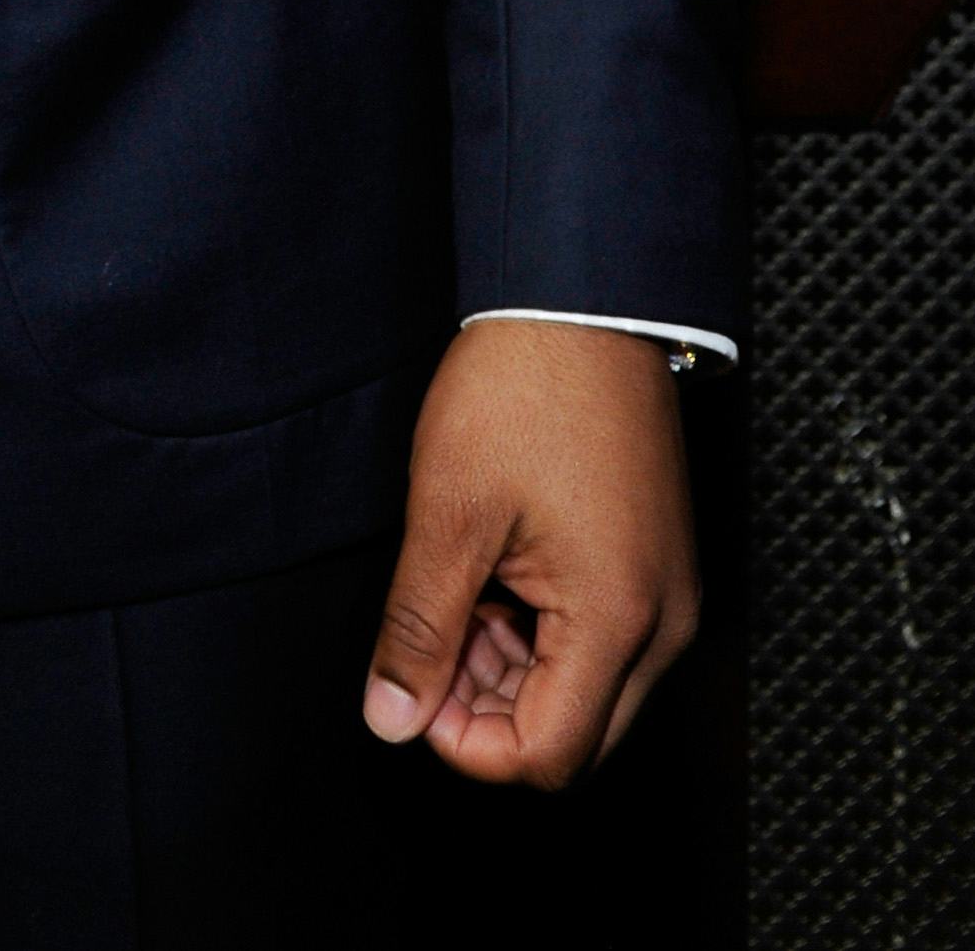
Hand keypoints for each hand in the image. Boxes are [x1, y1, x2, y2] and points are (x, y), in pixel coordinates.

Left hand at [364, 322, 698, 788]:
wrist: (579, 303)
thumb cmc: (522, 390)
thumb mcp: (448, 511)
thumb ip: (418, 628)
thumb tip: (391, 716)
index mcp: (618, 620)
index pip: (548, 756)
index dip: (468, 742)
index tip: (414, 687)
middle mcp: (663, 624)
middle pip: (575, 738)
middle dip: (491, 712)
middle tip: (430, 641)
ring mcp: (668, 595)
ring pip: (589, 693)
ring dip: (513, 672)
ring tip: (457, 593)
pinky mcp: (658, 567)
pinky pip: (605, 643)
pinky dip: (543, 634)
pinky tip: (495, 577)